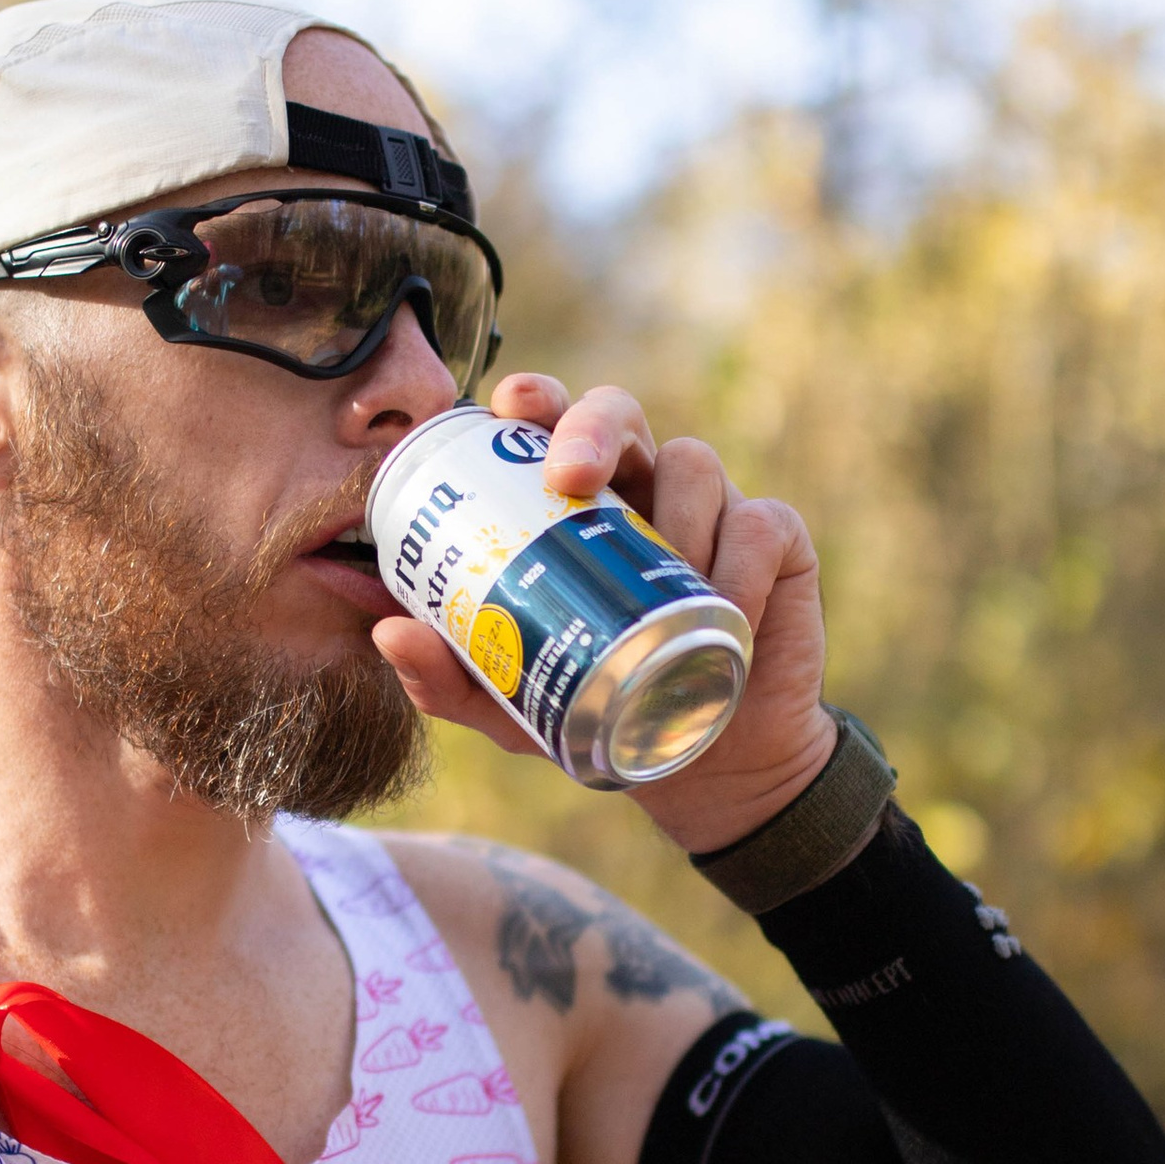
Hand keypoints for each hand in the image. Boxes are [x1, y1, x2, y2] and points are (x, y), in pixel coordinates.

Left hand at [373, 372, 838, 854]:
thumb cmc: (604, 708)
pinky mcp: (777, 540)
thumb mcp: (516, 704)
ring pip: (694, 466)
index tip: (510, 406)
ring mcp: (712, 508)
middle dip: (594, 427)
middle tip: (570, 476)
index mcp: (577, 505)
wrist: (709, 763)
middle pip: (620, 414)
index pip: (553, 426)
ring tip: (666, 583)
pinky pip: (759, 525)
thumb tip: (388, 633)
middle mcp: (641, 489)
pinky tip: (726, 612)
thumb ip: (452, 676)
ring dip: (676, 519)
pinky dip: (740, 567)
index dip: (536, 400)